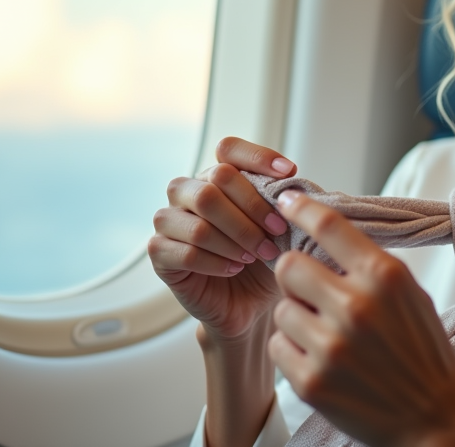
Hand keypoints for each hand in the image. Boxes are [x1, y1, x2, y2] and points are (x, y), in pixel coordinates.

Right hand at [148, 137, 297, 340]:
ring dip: (236, 240)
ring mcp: (169, 220)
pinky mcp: (159, 252)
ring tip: (256, 256)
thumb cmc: (264, 260)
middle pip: (215, 181)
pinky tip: (234, 269)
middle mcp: (188, 191)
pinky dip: (217, 262)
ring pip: (201, 220)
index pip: (229, 149)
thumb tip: (295, 183)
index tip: (290, 174)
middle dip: (253, 209)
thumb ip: (285, 202)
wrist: (248, 304)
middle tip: (278, 233)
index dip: (258, 156)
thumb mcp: (281, 228)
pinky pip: (187, 252)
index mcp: (216, 176)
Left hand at [268, 191, 454, 446]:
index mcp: (385, 277)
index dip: (301, 207)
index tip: (286, 200)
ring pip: (281, 310)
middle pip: (289, 266)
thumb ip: (368, 265)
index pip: (330, 225)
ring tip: (324, 333)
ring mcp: (331, 347)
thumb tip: (321, 234)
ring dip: (296, 318)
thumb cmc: (422, 350)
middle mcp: (356, 307)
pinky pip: (277, 347)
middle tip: (310, 290)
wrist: (434, 417)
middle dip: (295, 275)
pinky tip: (321, 359)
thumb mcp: (409, 293)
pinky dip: (292, 350)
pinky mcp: (312, 382)